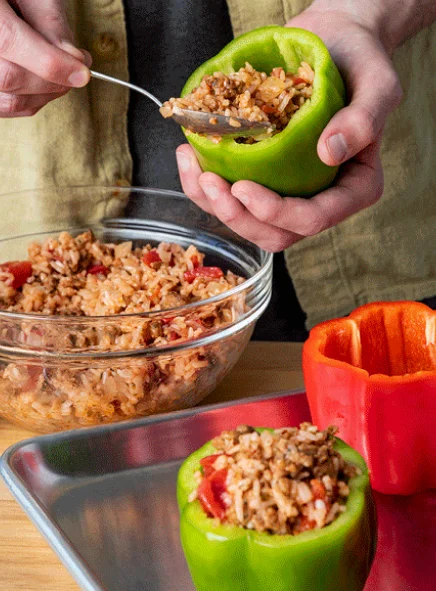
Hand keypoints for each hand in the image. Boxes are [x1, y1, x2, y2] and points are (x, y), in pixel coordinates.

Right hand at [0, 0, 90, 116]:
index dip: (50, 63)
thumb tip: (75, 60)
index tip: (82, 72)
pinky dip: (34, 101)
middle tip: (78, 69)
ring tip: (64, 75)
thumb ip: (51, 23)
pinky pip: (7, 108)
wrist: (5, 6)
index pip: (9, 42)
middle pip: (9, 78)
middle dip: (53, 81)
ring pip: (10, 100)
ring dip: (46, 94)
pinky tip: (46, 85)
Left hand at [176, 1, 402, 251]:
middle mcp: (319, 198)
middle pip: (276, 234)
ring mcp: (289, 191)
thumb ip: (364, 118)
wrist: (334, 44)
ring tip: (194, 166)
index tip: (243, 188)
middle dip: (237, 216)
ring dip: (214, 204)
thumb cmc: (361, 62)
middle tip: (210, 182)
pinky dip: (204, 184)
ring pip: (248, 222)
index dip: (276, 213)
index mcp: (353, 189)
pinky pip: (231, 197)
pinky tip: (190, 155)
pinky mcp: (264, 178)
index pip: (314, 218)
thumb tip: (331, 152)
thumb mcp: (377, 83)